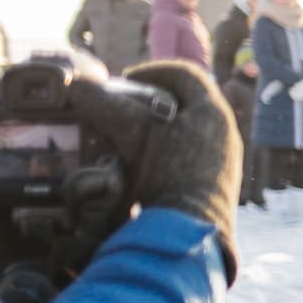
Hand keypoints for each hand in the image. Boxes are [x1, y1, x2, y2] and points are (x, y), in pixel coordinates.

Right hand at [70, 62, 242, 283]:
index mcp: (212, 112)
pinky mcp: (215, 186)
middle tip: (126, 108)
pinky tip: (143, 167)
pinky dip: (165, 155)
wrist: (189, 231)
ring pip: (189, 131)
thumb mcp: (130, 134)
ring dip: (158, 130)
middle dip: (154, 101)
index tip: (128, 80)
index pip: (185, 74)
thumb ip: (105, 105)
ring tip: (128, 138)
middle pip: (188, 103)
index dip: (153, 70)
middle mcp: (224, 134)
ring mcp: (223, 161)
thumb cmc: (165, 176)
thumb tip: (78, 86)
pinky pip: (190, 158)